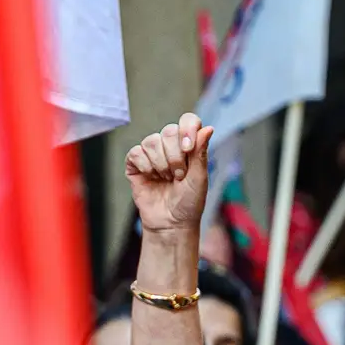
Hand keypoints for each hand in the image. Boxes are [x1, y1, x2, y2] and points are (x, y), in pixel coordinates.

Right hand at [124, 114, 212, 233]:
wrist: (172, 223)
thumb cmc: (189, 202)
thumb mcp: (200, 177)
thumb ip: (201, 152)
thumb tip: (209, 128)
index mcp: (189, 145)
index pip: (188, 121)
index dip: (187, 130)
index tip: (189, 149)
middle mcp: (170, 146)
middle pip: (168, 131)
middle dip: (175, 157)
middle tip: (179, 176)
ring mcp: (152, 155)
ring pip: (151, 141)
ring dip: (161, 163)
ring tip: (166, 179)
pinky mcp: (135, 164)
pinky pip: (135, 152)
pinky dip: (145, 166)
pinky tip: (152, 177)